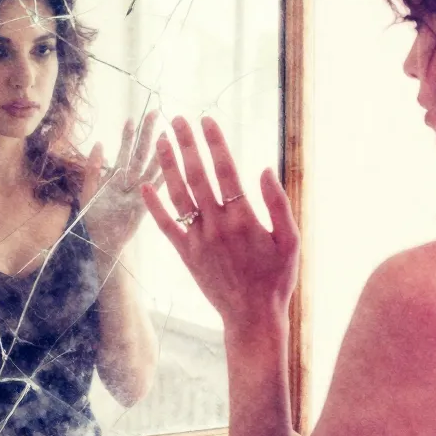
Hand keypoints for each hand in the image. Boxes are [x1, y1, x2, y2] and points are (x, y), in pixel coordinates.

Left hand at [79, 111, 164, 255]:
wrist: (100, 243)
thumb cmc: (93, 219)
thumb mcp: (87, 191)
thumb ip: (92, 168)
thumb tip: (99, 143)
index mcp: (115, 177)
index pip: (124, 150)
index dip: (128, 135)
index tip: (132, 118)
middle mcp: (130, 181)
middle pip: (140, 153)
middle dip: (147, 134)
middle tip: (154, 113)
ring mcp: (139, 191)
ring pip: (150, 166)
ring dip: (159, 150)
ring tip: (166, 133)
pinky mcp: (146, 203)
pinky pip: (156, 187)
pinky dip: (164, 175)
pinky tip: (173, 162)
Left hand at [139, 115, 299, 336]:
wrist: (253, 316)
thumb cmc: (277, 278)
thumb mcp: (291, 240)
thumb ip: (278, 204)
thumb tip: (264, 169)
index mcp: (244, 218)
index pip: (226, 170)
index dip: (215, 143)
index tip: (207, 120)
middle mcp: (217, 225)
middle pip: (198, 175)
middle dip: (187, 144)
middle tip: (178, 119)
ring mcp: (198, 240)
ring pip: (179, 195)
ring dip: (168, 166)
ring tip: (161, 142)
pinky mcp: (186, 255)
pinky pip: (166, 226)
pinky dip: (154, 206)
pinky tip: (144, 187)